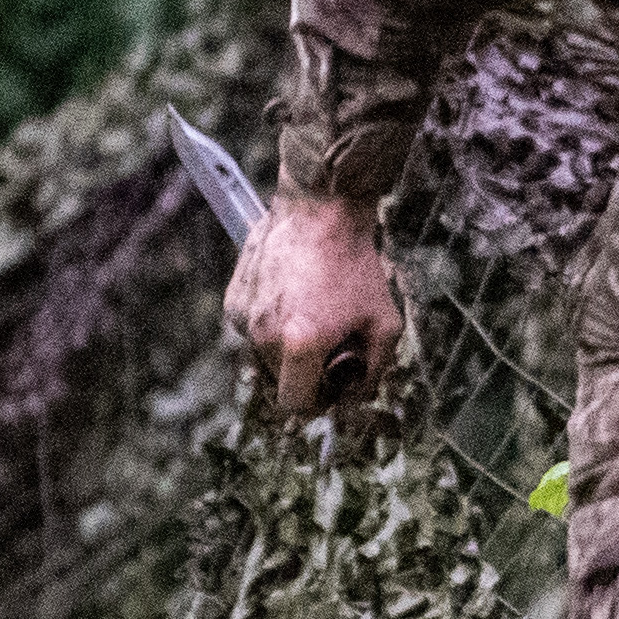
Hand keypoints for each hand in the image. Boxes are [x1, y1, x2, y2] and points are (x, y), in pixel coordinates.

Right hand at [224, 191, 403, 413]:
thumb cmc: (355, 266)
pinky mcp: (234, 301)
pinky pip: (251, 333)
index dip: (317, 403)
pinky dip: (270, 328)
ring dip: (284, 352)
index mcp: (301, 344)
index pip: (295, 404)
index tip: (330, 386)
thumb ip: (374, 370)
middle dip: (303, 376)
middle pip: (279, 384)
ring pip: (262, 360)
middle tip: (326, 350)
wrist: (319, 213)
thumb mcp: (384, 323)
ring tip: (309, 319)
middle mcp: (265, 336)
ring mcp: (245, 318)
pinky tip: (292, 301)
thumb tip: (357, 395)